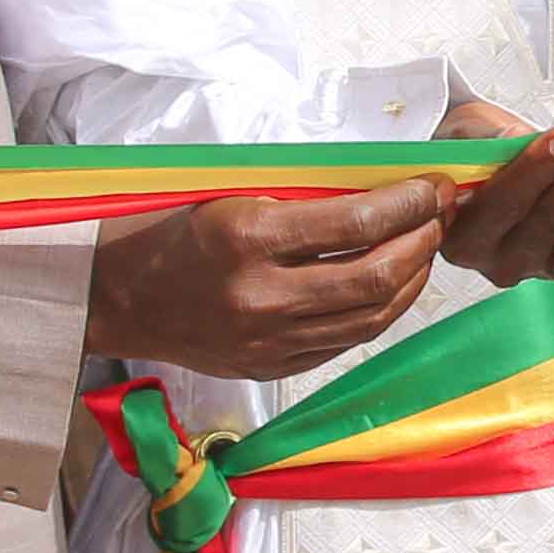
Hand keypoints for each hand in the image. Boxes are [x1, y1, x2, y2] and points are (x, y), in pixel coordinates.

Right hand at [85, 177, 450, 378]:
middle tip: (439, 213)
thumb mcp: (228, 191)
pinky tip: (394, 283)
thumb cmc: (169, 226)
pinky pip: (348, 341)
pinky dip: (382, 310)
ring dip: (414, 279)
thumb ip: (302, 194)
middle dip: (423, 240)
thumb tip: (383, 184)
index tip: (432, 184)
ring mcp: (268, 341)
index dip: (409, 203)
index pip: (357, 224)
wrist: (114, 297)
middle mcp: (262, 297)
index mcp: (248, 237)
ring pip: (373, 317)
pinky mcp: (272, 368)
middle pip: (377, 277)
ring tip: (425, 246)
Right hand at [434, 99, 553, 292]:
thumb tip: (518, 139)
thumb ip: (489, 136)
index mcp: (462, 233)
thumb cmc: (477, 154)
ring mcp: (542, 267)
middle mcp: (499, 259)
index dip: (532, 173)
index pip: (496, 210)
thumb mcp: (467, 131)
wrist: (492, 170)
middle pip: (544, 226)